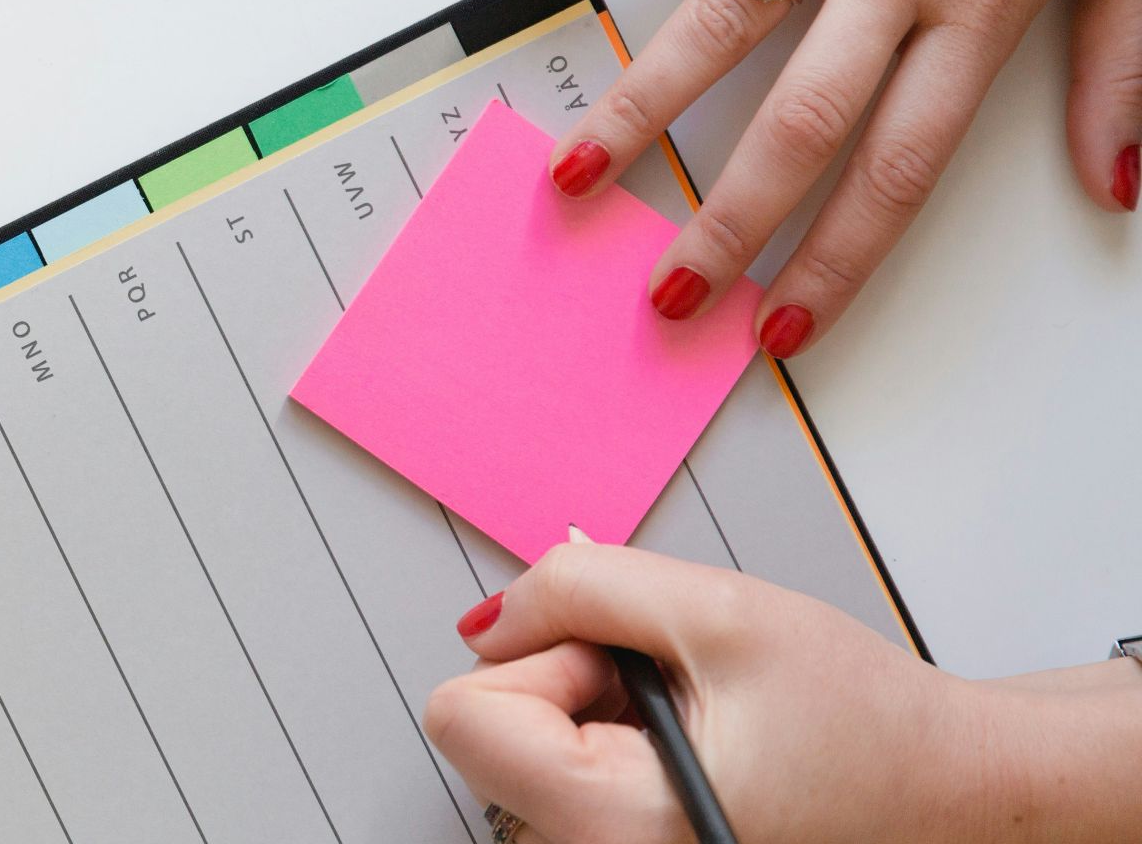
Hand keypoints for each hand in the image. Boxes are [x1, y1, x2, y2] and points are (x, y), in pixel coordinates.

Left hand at [424, 543, 1141, 842]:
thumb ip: (581, 590)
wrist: (946, 789)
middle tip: (673, 688)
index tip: (624, 662)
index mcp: (614, 826)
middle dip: (567, 680)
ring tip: (694, 718)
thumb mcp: (718, 611)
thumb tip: (490, 617)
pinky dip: (605, 738)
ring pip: (521, 746)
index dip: (537, 659)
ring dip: (590, 709)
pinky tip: (685, 740)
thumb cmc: (860, 720)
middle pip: (486, 730)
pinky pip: (556, 772)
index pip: (463, 715)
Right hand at [502, 0, 1141, 356]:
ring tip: (578, 171)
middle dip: (724, 218)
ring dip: (641, 102)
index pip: (897, 165)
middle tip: (667, 283)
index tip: (778, 323)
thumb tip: (1114, 181)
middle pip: (798, 117)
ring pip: (720, 14)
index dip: (834, 259)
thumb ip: (1124, 70)